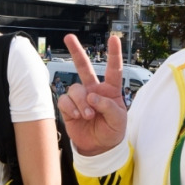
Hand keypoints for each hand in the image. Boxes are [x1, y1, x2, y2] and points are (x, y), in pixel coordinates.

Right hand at [57, 34, 127, 156]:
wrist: (98, 147)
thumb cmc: (112, 131)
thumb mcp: (119, 121)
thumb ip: (109, 107)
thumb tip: (92, 97)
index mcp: (110, 90)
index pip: (113, 69)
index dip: (114, 54)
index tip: (113, 39)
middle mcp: (94, 90)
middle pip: (84, 67)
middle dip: (76, 51)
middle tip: (68, 37)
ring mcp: (80, 97)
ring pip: (75, 88)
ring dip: (81, 101)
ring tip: (87, 115)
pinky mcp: (69, 107)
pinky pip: (65, 100)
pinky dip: (71, 108)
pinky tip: (77, 116)